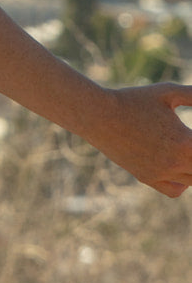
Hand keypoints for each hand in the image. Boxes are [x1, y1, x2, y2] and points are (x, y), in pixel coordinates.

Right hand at [91, 83, 191, 197]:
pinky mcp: (148, 178)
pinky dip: (183, 182)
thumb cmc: (133, 100)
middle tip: (188, 142)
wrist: (99, 116)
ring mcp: (161, 174)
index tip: (191, 136)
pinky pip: (175, 190)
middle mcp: (176, 163)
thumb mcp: (167, 92)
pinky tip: (179, 165)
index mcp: (185, 142)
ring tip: (184, 149)